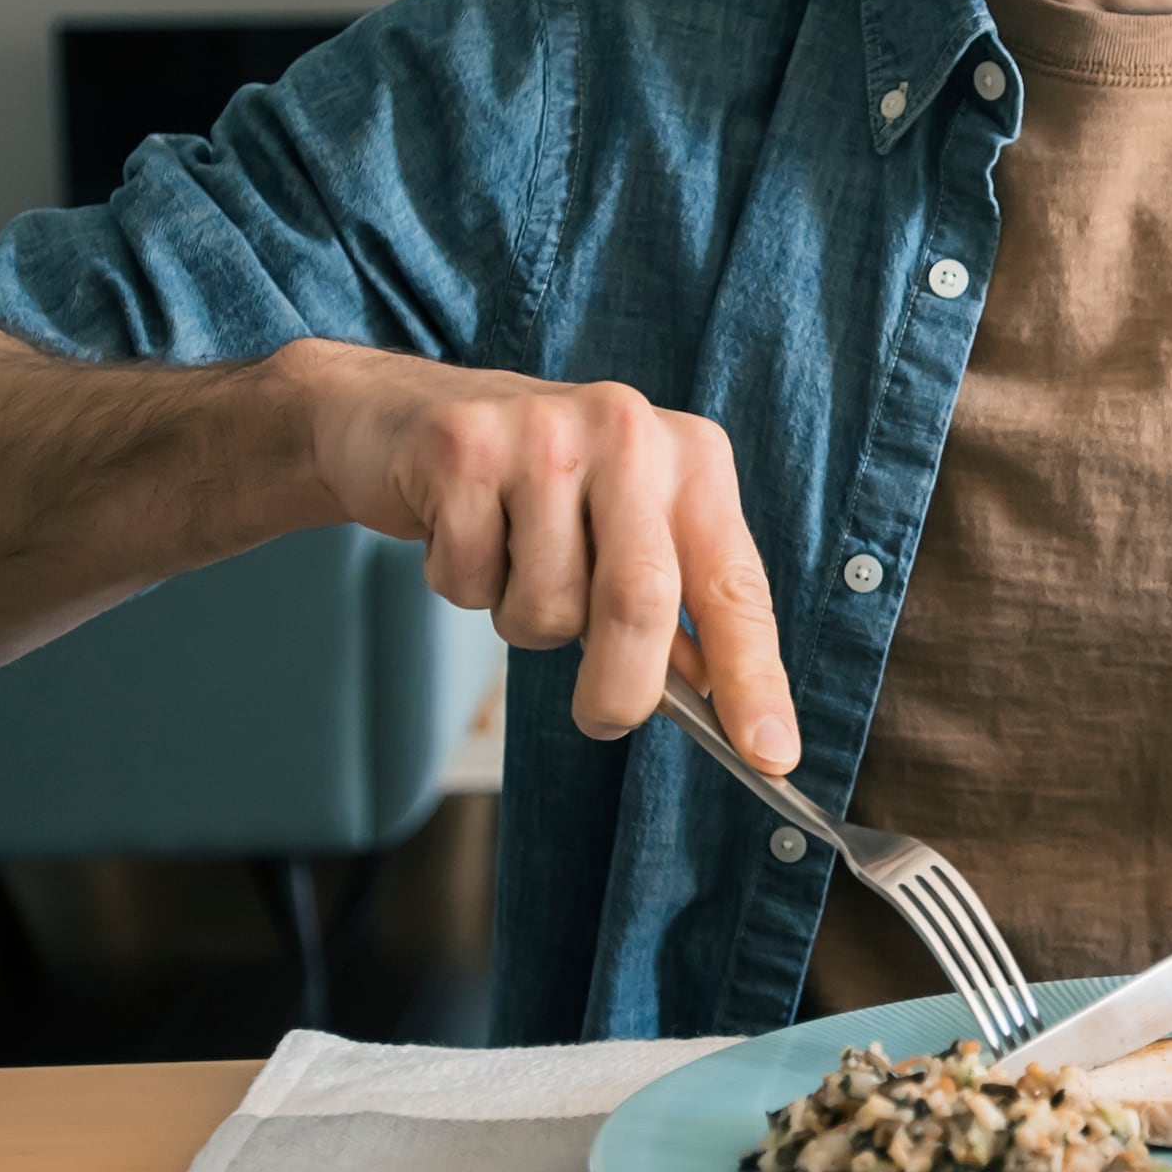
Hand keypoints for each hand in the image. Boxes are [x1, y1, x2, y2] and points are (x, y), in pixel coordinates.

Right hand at [269, 340, 794, 765]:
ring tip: (511, 565)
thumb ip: (672, 607)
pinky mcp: (462, 450)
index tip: (771, 756)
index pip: (734, 585)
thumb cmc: (531, 490)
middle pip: (638, 601)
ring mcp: (542, 433)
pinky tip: (463, 533)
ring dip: (523, 621)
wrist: (400, 415)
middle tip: (602, 719)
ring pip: (546, 604)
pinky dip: (465, 587)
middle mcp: (628, 431)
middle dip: (620, 689)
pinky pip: (472, 581)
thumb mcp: (622, 530)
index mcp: (691, 458)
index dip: (754, 676)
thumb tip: (713, 705)